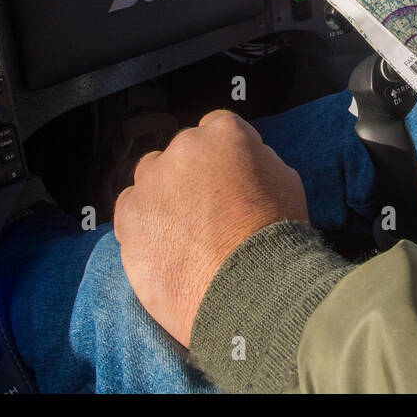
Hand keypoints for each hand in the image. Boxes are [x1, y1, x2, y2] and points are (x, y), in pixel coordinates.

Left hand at [113, 109, 308, 346]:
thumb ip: (259, 162)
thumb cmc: (275, 239)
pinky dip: (142, 224)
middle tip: (208, 213)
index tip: (228, 181)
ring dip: (163, 197)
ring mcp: (152, 180)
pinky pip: (129, 209)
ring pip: (150, 178)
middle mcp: (184, 147)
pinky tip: (164, 246)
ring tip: (184, 234)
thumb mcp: (287, 182)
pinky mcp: (129, 215)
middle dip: (192, 176)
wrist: (250, 287)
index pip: (216, 129)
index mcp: (225, 133)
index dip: (224, 158)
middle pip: (181, 153)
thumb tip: (245, 165)